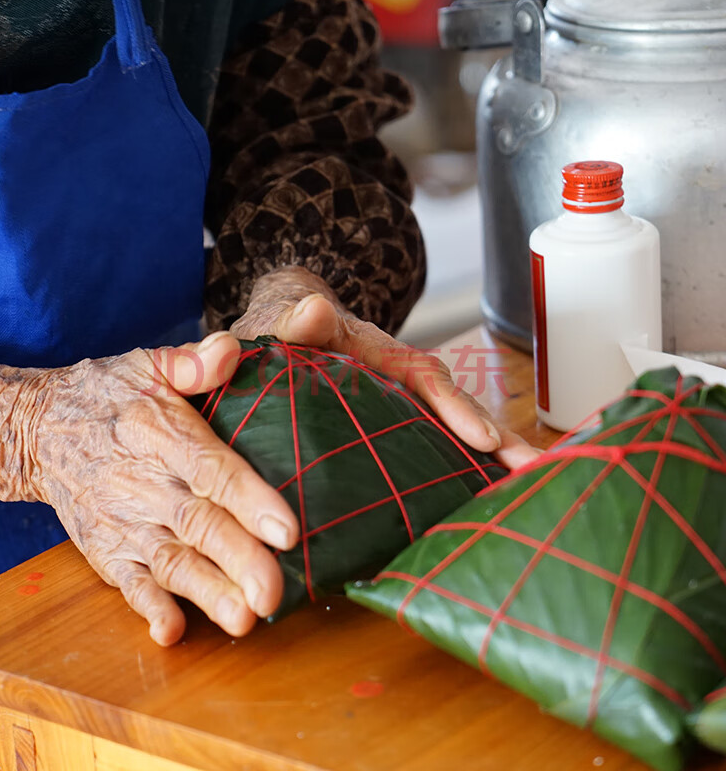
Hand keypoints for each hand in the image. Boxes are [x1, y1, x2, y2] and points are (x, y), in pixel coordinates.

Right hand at [0, 333, 299, 644]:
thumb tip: (231, 349)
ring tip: (243, 619)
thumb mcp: (147, 365)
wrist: (39, 429)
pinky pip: (126, 583)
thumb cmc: (109, 395)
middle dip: (237, 561)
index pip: (211, 468)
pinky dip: (148, 608)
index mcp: (158, 434)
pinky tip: (173, 631)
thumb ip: (190, 363)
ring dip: (206, 592)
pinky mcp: (105, 549)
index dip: (250, 499)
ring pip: (170, 562)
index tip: (288, 529)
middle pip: (197, 525)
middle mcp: (142, 482)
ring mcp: (122, 521)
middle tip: (273, 594)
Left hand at [231, 267, 539, 469]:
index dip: (454, 407)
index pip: (423, 377)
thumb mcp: (284, 321)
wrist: (289, 329)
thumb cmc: (286, 328)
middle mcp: (402, 379)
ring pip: (455, 430)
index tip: (482, 438)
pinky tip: (484, 503)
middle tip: (531, 471)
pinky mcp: (398, 429)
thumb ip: (294, 321)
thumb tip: (313, 310)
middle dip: (496, 439)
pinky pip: (434, 447)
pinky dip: (462, 470)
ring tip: (527, 491)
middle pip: (457, 406)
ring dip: (491, 458)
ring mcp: (403, 406)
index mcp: (379, 352)